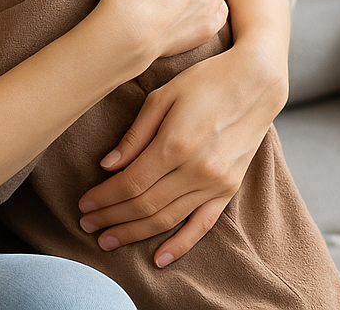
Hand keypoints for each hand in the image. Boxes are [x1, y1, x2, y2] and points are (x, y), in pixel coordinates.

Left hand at [78, 31, 286, 266]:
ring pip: (167, 219)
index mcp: (175, 144)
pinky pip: (202, 226)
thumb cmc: (204, 82)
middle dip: (112, 218)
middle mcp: (196, 170)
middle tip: (87, 225)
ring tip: (109, 240)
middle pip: (144, 205)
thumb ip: (135, 135)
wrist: (256, 83)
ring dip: (135, 233)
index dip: (103, 197)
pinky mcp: (229, 190)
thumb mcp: (162, 96)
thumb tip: (107, 166)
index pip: (130, 183)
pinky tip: (158, 258)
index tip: (83, 204)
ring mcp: (215, 184)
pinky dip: (180, 245)